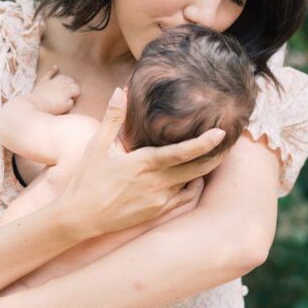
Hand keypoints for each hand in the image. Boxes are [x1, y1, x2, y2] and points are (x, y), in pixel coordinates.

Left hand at [29, 65, 79, 114]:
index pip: (76, 88)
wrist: (37, 105)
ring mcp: (52, 82)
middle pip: (70, 80)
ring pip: (62, 76)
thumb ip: (71, 102)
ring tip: (69, 80)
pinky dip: (52, 70)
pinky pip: (49, 73)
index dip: (77, 91)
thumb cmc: (52, 108)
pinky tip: (55, 67)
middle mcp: (61, 84)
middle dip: (73, 84)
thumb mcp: (65, 108)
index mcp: (67, 91)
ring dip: (66, 78)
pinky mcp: (44, 81)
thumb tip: (71, 98)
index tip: (76, 96)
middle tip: (74, 88)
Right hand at [57, 87, 224, 237]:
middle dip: (215, 157)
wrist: (80, 217)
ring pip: (191, 185)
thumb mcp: (97, 145)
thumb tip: (122, 90)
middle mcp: (155, 184)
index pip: (181, 153)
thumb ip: (113, 117)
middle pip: (196, 170)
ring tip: (213, 156)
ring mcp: (158, 201)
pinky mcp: (157, 213)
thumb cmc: (87, 179)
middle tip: (227, 143)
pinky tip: (192, 177)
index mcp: (142, 164)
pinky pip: (184, 200)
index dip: (204, 143)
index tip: (221, 133)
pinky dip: (192, 187)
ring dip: (203, 171)